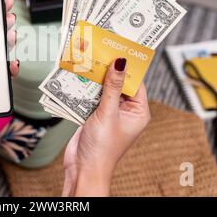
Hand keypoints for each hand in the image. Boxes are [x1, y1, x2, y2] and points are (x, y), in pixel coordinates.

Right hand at [62, 58, 150, 195]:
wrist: (82, 168)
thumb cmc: (102, 148)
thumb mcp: (108, 113)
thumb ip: (112, 87)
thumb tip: (120, 63)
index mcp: (138, 112)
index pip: (136, 82)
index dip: (128, 66)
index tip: (120, 48)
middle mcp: (125, 111)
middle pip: (119, 83)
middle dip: (109, 70)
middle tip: (101, 50)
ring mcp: (109, 112)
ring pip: (103, 88)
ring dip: (95, 78)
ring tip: (88, 60)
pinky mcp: (94, 114)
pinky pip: (91, 96)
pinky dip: (85, 88)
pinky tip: (78, 77)